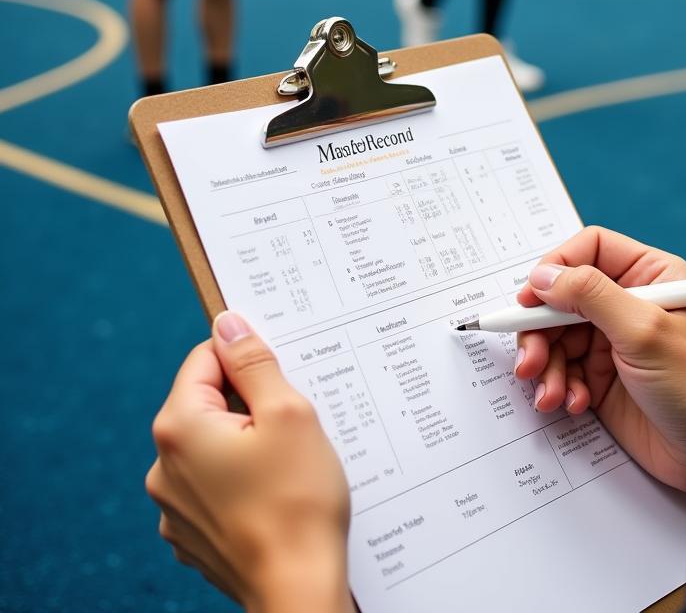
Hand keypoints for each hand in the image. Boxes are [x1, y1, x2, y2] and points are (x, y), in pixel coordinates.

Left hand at [146, 312, 352, 612]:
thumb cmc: (298, 500)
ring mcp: (172, 506)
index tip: (281, 373)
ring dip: (247, 442)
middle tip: (294, 422)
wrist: (298, 589)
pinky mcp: (190, 533)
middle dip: (251, 403)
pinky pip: (214, 485)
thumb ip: (254, 362)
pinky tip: (275, 492)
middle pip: (207, 402)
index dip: (247, 358)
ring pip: (213, 445)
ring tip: (289, 463)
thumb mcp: (287, 413)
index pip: (205, 359)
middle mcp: (162, 466)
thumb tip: (228, 323)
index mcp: (179, 427)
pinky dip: (242, 479)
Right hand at [516, 227, 685, 508]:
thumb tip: (544, 275)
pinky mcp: (601, 376)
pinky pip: (562, 369)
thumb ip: (590, 295)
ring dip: (547, 364)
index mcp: (649, 275)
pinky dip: (559, 385)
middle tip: (533, 357)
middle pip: (562, 296)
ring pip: (555, 335)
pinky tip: (573, 402)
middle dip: (542, 329)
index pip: (589, 250)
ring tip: (552, 391)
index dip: (556, 268)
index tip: (532, 297)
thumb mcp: (643, 331)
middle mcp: (627, 302)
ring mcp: (612, 340)